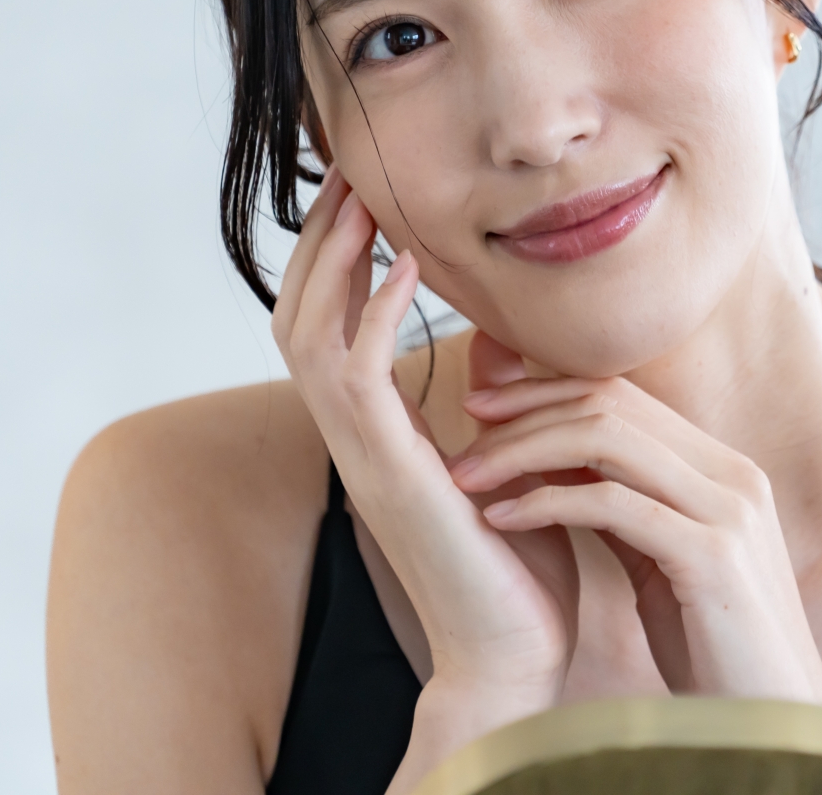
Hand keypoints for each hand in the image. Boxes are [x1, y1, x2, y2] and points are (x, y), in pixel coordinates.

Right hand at [271, 169, 577, 786]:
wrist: (522, 650)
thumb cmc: (524, 557)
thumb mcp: (507, 453)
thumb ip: (493, 395)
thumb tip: (507, 338)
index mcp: (377, 428)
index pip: (329, 319)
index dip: (339, 253)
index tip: (368, 189)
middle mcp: (355, 436)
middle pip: (297, 313)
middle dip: (319, 239)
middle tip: (350, 172)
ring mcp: (363, 455)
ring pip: (307, 335)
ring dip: (336, 261)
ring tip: (366, 200)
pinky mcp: (388, 475)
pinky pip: (356, 379)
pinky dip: (375, 316)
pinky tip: (409, 268)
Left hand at [450, 368, 821, 706]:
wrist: (778, 721)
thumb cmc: (716, 652)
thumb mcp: (665, 563)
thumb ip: (628, 508)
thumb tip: (562, 468)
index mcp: (722, 469)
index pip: (624, 394)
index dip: (548, 390)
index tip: (485, 405)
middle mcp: (731, 474)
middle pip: (611, 403)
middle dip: (527, 409)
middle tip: (465, 425)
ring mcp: (727, 510)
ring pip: (606, 439)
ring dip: (523, 449)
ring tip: (468, 475)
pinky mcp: (712, 554)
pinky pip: (611, 505)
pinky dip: (545, 503)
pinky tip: (501, 519)